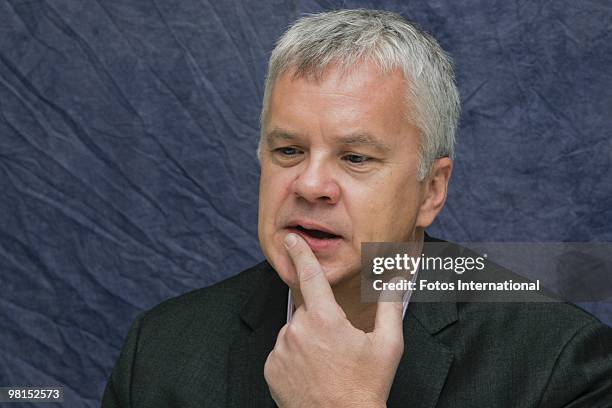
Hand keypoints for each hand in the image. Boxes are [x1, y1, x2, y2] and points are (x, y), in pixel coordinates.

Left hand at [264, 233, 404, 407]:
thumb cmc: (366, 386)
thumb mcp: (387, 346)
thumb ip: (390, 306)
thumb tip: (397, 279)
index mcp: (325, 319)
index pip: (309, 275)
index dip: (300, 253)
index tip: (290, 238)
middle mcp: (298, 330)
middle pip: (307, 311)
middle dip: (322, 320)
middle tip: (339, 348)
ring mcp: (281, 350)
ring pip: (294, 331)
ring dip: (308, 339)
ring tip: (326, 364)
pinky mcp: (271, 367)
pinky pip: (282, 351)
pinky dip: (294, 357)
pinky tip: (311, 373)